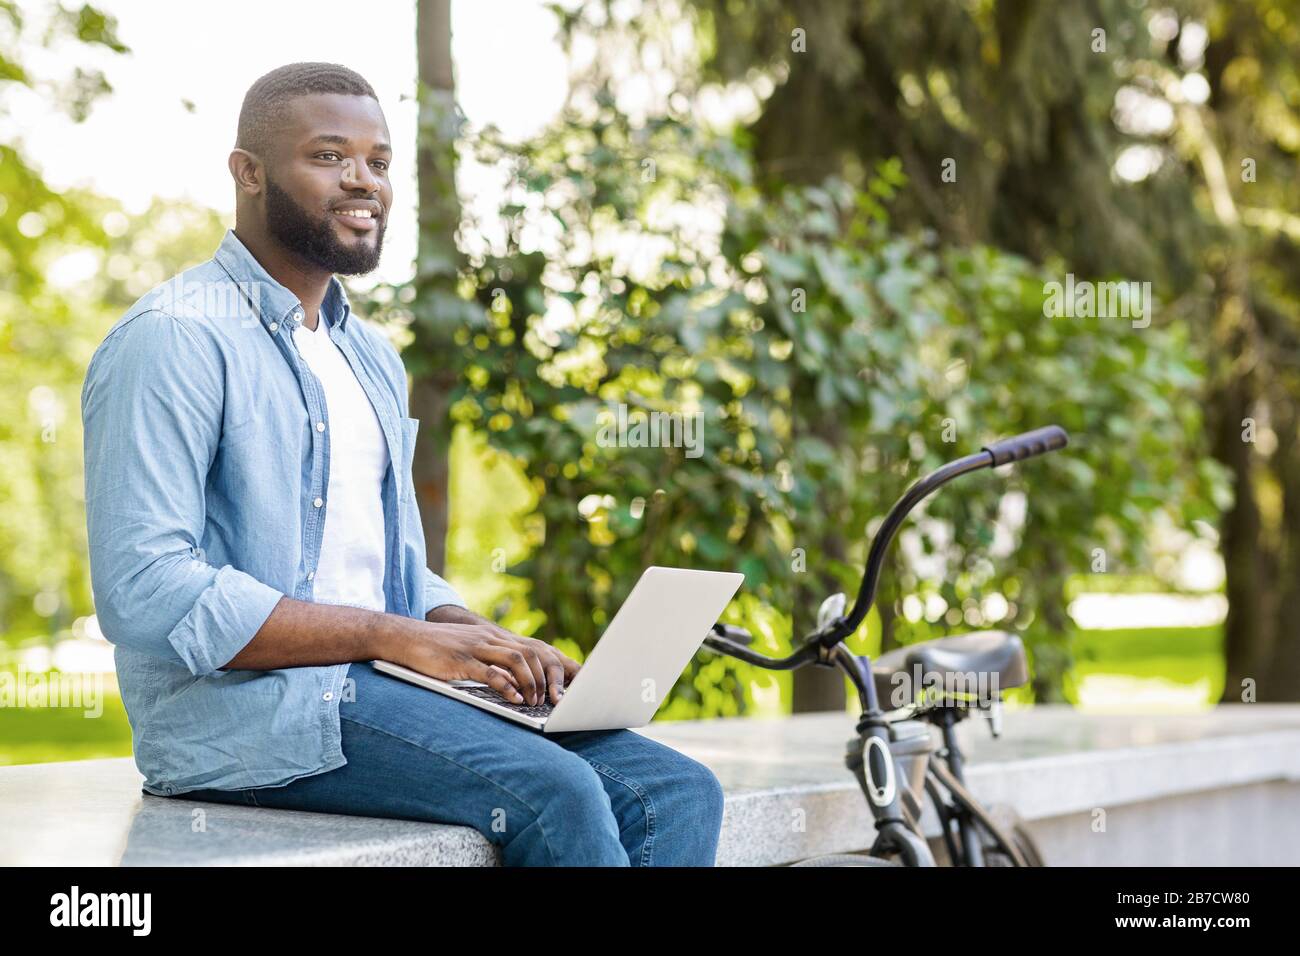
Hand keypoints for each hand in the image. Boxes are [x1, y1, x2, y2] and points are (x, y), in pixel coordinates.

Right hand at [394, 620, 580, 705]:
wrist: (404, 638)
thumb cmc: (438, 650)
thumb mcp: (472, 652)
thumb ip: (494, 663)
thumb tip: (518, 686)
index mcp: (497, 637)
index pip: (538, 647)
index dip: (560, 664)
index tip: (579, 682)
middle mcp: (492, 638)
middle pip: (535, 652)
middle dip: (551, 676)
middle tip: (559, 700)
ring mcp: (477, 647)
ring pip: (517, 659)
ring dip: (532, 682)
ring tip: (537, 702)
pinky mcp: (460, 660)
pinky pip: (489, 672)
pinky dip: (506, 686)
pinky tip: (515, 700)